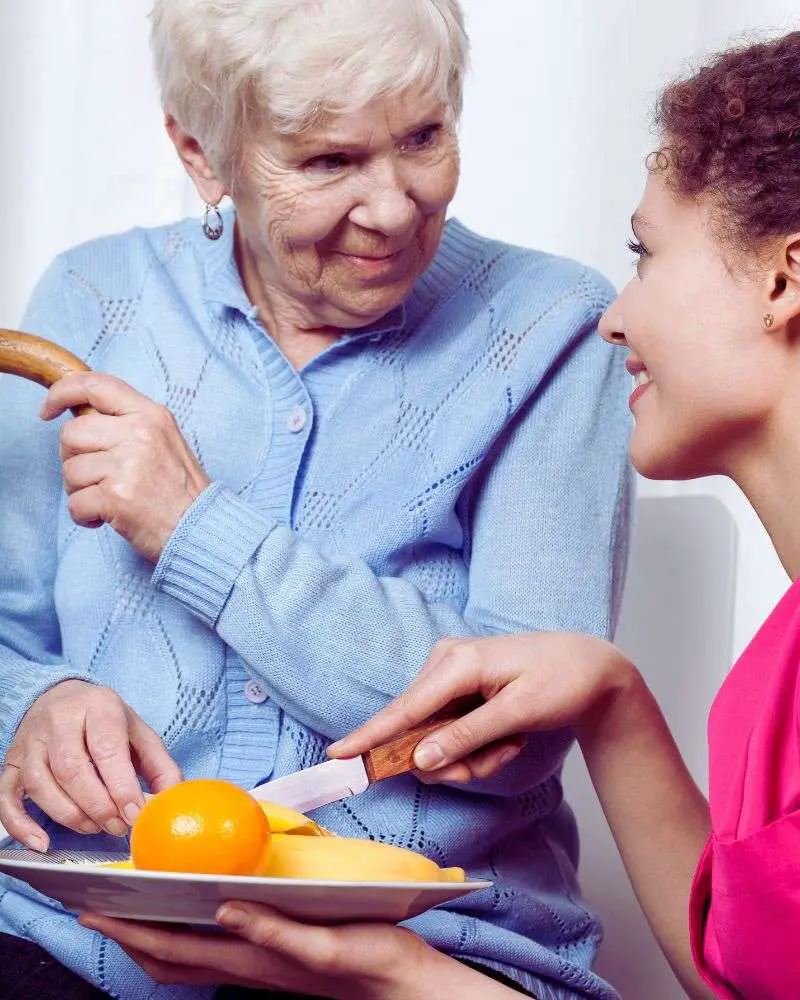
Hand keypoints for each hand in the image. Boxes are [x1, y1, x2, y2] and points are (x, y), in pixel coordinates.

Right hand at [0, 680, 180, 850]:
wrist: (61, 698)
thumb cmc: (105, 721)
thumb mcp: (138, 732)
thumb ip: (159, 765)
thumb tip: (171, 801)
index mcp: (98, 705)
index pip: (106, 748)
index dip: (121, 786)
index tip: (135, 814)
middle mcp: (60, 719)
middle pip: (72, 770)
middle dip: (98, 806)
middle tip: (118, 826)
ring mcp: (30, 742)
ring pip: (42, 785)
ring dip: (71, 816)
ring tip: (96, 827)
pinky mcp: (11, 763)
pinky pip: (6, 798)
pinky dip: (21, 826)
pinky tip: (43, 843)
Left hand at [40, 372, 210, 561]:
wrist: (201, 529)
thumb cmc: (181, 491)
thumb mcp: (165, 441)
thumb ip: (129, 424)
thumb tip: (82, 418)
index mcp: (151, 415)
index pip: (96, 385)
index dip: (63, 392)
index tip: (48, 409)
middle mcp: (139, 434)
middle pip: (72, 434)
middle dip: (74, 459)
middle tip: (97, 478)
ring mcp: (127, 465)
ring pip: (69, 471)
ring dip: (81, 491)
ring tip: (110, 500)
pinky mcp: (116, 497)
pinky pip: (74, 503)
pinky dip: (84, 516)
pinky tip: (107, 518)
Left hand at [79, 904, 438, 999]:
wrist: (403, 985)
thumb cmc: (373, 960)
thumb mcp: (327, 944)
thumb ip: (275, 931)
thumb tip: (224, 907)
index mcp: (253, 961)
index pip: (174, 949)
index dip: (130, 932)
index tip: (93, 911)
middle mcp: (248, 967)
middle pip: (170, 961)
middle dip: (129, 937)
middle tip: (99, 907)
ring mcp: (260, 966)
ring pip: (188, 959)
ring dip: (154, 937)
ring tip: (135, 908)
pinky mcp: (275, 958)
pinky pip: (214, 950)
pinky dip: (188, 933)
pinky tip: (199, 909)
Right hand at [330, 634, 634, 782]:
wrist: (591, 666)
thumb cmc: (561, 682)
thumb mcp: (518, 713)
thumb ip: (466, 737)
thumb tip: (420, 759)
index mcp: (458, 663)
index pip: (404, 708)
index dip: (370, 736)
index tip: (338, 755)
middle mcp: (445, 661)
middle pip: (420, 731)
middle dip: (456, 758)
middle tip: (499, 757)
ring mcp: (450, 672)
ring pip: (436, 736)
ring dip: (472, 753)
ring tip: (511, 741)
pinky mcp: (458, 684)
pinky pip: (450, 729)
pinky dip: (477, 744)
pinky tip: (507, 734)